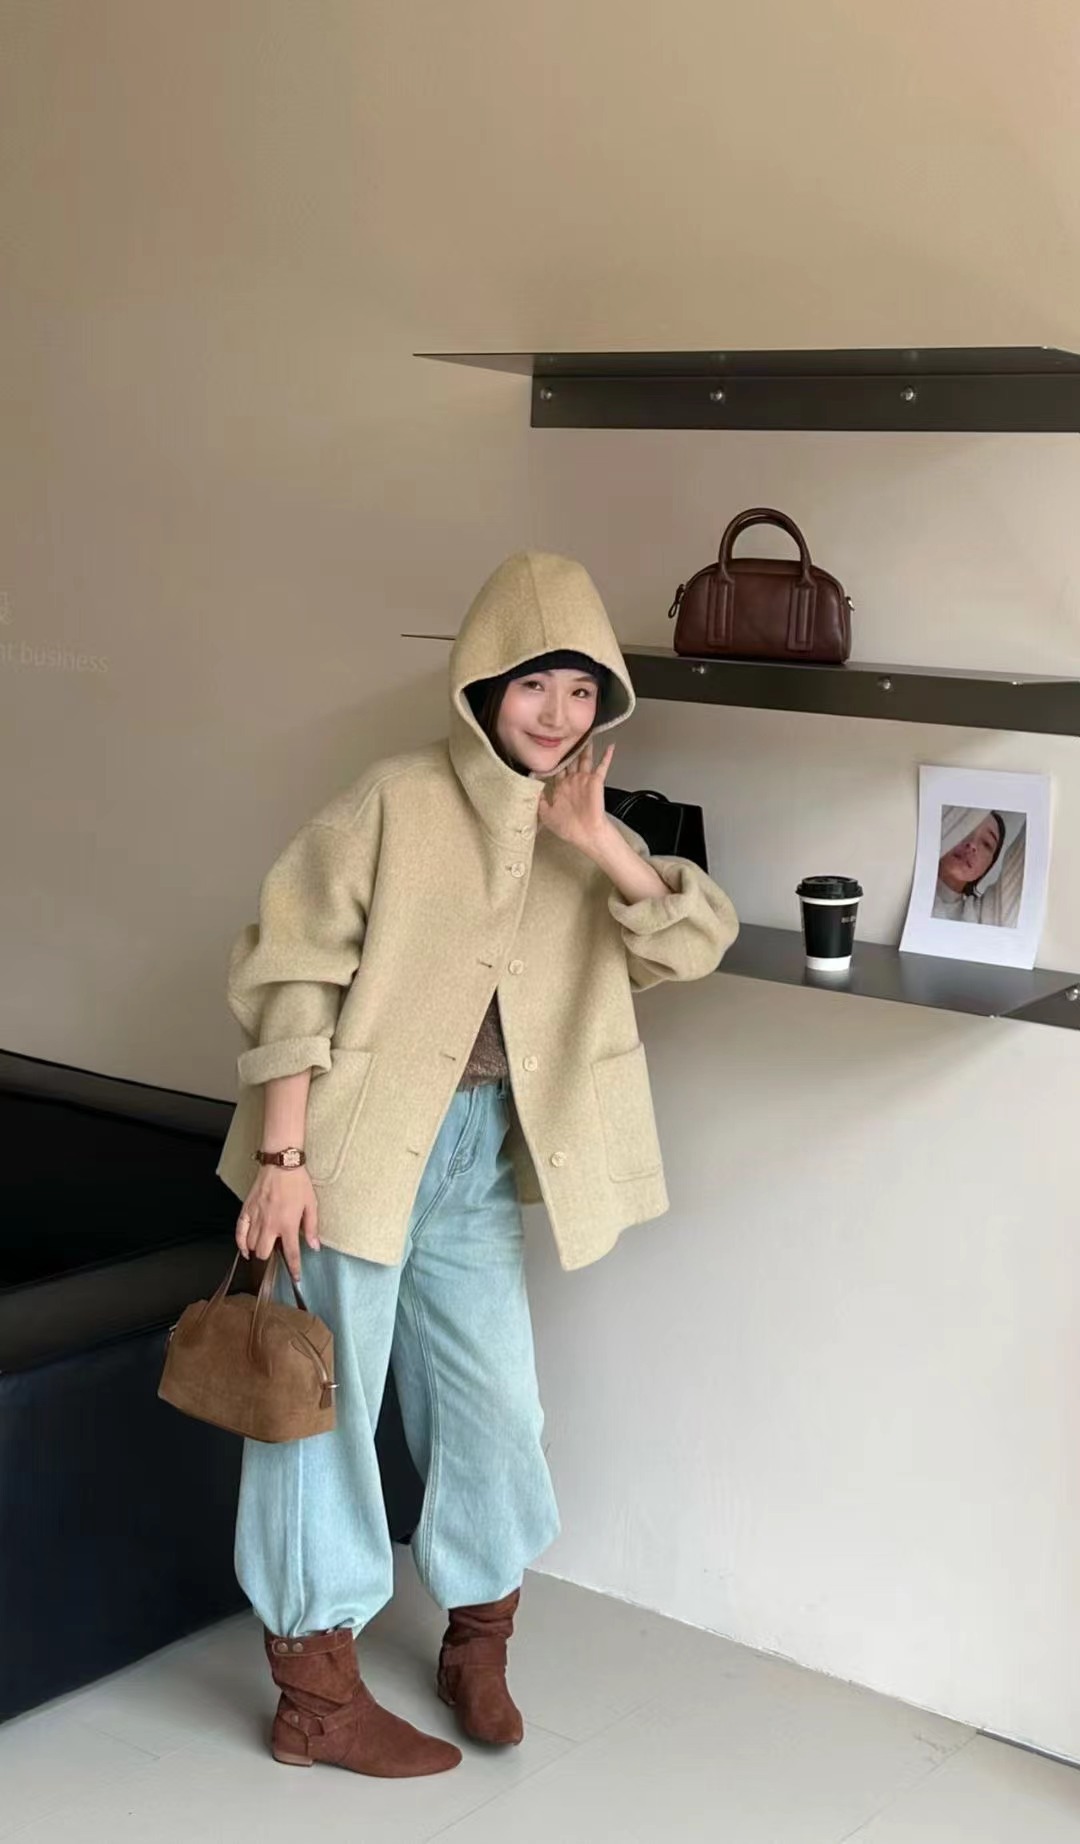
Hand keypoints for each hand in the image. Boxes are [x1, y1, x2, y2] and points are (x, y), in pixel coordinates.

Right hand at [236, 1164, 320, 1284]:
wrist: (281, 1163)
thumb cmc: (298, 1183)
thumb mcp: (312, 1205)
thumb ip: (312, 1228)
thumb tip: (315, 1247)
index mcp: (288, 1225)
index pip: (291, 1254)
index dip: (294, 1269)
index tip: (295, 1278)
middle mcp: (270, 1225)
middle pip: (264, 1253)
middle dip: (270, 1257)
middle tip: (276, 1251)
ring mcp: (256, 1218)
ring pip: (251, 1245)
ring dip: (257, 1249)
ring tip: (265, 1244)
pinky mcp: (246, 1210)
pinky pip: (239, 1232)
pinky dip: (240, 1243)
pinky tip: (245, 1249)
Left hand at [537, 737, 615, 855]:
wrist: (585, 834)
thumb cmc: (568, 828)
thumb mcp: (546, 815)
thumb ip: (538, 801)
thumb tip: (528, 789)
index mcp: (561, 788)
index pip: (555, 769)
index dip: (551, 761)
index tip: (546, 749)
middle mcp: (572, 781)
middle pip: (570, 760)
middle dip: (568, 749)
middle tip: (566, 734)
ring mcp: (584, 780)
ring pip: (584, 759)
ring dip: (585, 748)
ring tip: (585, 734)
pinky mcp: (596, 781)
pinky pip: (602, 766)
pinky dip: (607, 756)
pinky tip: (610, 746)